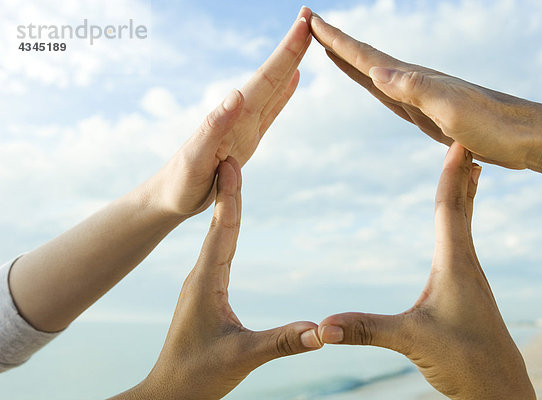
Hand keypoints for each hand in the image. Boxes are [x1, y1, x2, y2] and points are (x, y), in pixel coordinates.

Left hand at [114, 157, 321, 399]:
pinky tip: (228, 226)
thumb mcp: (243, 357)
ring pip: (216, 238)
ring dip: (224, 209)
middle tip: (231, 159)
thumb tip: (322, 330)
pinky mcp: (205, 294)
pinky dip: (225, 231)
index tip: (231, 165)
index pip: (222, 231)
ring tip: (230, 182)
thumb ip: (282, 342)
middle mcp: (200, 276)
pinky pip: (218, 253)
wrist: (168, 393)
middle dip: (227, 192)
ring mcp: (201, 284)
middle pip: (218, 226)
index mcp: (206, 282)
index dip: (229, 197)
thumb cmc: (197, 375)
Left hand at [148, 7, 312, 215]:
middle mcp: (242, 115)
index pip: (264, 78)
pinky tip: (293, 80)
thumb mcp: (196, 157)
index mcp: (233, 117)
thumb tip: (238, 93)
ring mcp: (246, 125)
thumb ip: (215, 126)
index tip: (302, 24)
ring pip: (274, 88)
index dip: (285, 53)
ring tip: (306, 41)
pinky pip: (272, 110)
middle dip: (291, 48)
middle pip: (272, 76)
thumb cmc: (180, 181)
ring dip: (290, 64)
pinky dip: (285, 93)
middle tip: (308, 17)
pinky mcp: (248, 138)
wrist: (171, 196)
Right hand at [309, 13, 541, 169]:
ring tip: (331, 49)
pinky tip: (372, 81)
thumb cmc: (492, 123)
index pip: (366, 55)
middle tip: (311, 25)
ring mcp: (419, 95)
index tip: (311, 20)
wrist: (524, 136)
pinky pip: (389, 92)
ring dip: (351, 60)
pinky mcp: (427, 111)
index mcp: (413, 78)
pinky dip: (373, 82)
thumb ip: (414, 88)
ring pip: (375, 73)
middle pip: (366, 58)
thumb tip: (374, 70)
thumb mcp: (450, 107)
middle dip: (337, 43)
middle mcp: (413, 81)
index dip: (336, 39)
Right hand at [316, 143, 535, 398]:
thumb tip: (321, 327)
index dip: (451, 171)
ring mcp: (469, 278)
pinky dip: (459, 218)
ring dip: (462, 192)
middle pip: (462, 206)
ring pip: (465, 223)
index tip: (458, 138)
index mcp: (456, 264)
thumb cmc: (467, 363)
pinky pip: (462, 241)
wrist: (503, 394)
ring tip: (465, 167)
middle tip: (464, 138)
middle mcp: (466, 264)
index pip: (451, 207)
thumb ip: (366, 329)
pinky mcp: (467, 291)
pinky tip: (455, 224)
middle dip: (460, 171)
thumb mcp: (412, 342)